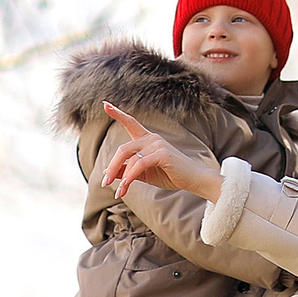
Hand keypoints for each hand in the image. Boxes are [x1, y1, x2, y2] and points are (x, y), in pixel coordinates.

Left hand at [102, 103, 223, 201]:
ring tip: (118, 192)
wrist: (193, 180)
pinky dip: (130, 176)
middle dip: (112, 167)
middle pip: (123, 149)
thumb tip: (107, 171)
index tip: (105, 104)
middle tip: (104, 182)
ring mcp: (157, 144)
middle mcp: (151, 138)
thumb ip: (126, 170)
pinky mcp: (162, 154)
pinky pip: (139, 164)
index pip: (130, 123)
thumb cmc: (169, 174)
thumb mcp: (143, 173)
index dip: (117, 113)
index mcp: (147, 139)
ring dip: (122, 177)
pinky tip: (125, 186)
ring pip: (130, 158)